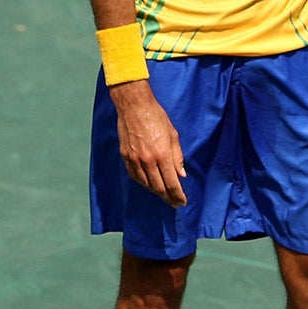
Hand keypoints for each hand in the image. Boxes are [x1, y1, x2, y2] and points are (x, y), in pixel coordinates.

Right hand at [111, 82, 187, 206]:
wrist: (134, 106)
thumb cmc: (156, 117)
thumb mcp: (173, 135)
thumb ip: (177, 157)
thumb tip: (181, 174)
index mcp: (162, 154)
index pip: (171, 183)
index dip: (178, 196)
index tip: (182, 202)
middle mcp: (148, 160)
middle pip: (158, 188)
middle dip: (168, 198)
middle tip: (175, 202)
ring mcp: (134, 159)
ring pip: (146, 184)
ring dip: (156, 191)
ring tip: (163, 194)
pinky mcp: (125, 156)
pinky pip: (134, 176)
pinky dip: (143, 183)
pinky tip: (148, 183)